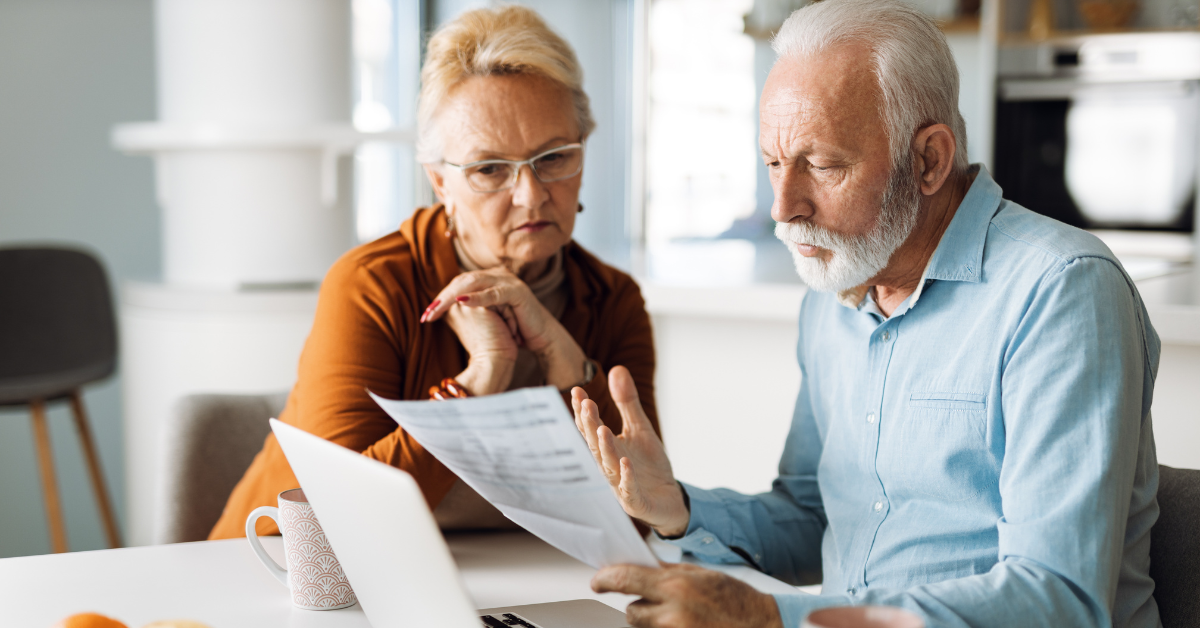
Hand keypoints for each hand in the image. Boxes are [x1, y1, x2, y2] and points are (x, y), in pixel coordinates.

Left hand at [422, 267, 586, 388]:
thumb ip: (468, 309)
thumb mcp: (487, 317)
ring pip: (474, 283)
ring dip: (453, 296)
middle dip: (443, 298)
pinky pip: (493, 293)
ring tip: (438, 308)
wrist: (541, 338)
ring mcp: (508, 281)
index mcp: (489, 278)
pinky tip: (461, 302)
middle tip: (427, 313)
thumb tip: (441, 310)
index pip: (459, 283)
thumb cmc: (514, 330)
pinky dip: (477, 297)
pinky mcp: (517, 291)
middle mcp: (498, 275)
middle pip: (463, 280)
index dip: (441, 298)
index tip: (425, 316)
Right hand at [572, 366, 688, 536]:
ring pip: (608, 466)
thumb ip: (627, 402)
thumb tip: (617, 368)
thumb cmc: (648, 464)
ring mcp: (620, 485)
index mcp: (607, 448)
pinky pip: (629, 489)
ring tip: (602, 429)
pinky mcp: (635, 501)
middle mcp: (608, 466)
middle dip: (589, 426)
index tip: (577, 391)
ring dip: (605, 449)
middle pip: (595, 445)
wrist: (668, 498)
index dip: (583, 412)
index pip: (590, 428)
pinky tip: (626, 462)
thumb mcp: (640, 428)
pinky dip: (627, 477)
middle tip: (586, 404)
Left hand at [592, 563, 782, 627]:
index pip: (626, 579)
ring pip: (644, 627)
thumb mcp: (700, 574)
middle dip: (638, 605)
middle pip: (631, 611)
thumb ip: (667, 572)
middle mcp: (673, 612)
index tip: (598, 581)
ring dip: (652, 620)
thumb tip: (640, 567)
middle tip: (657, 601)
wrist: (760, 624)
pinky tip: (686, 623)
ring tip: (679, 614)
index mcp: (676, 585)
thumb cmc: (734, 598)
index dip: (606, 579)